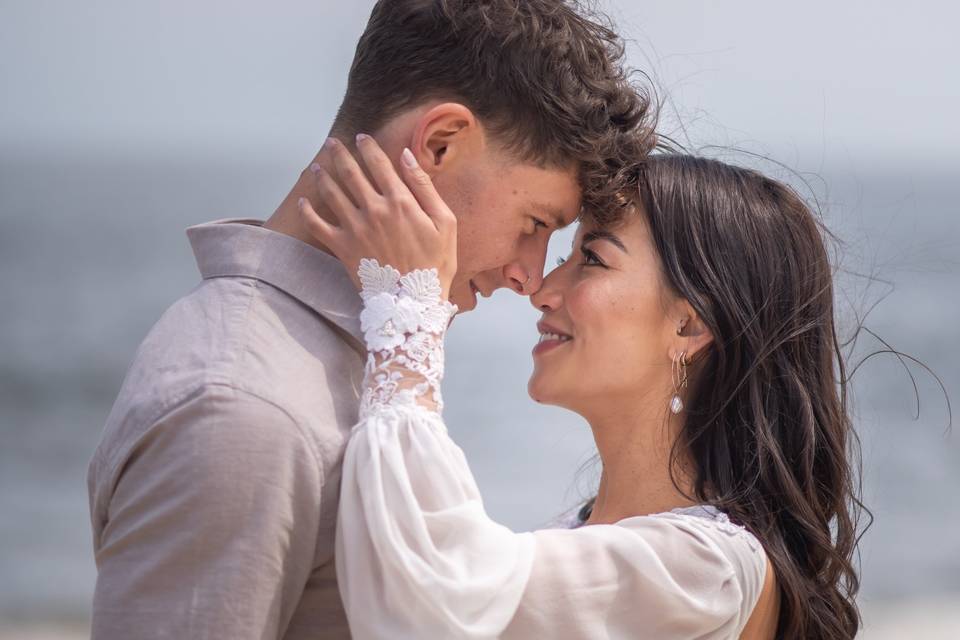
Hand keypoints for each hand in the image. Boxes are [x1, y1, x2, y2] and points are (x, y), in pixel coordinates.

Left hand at [298, 135, 457, 300]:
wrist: (413, 301)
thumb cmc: (434, 264)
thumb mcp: (444, 222)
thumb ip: (424, 187)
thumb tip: (407, 157)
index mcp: (399, 201)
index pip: (378, 163)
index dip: (367, 146)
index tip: (361, 137)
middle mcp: (373, 209)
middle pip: (350, 172)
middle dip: (339, 153)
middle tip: (332, 143)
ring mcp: (355, 228)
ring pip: (331, 193)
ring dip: (322, 176)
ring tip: (317, 166)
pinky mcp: (342, 247)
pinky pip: (317, 225)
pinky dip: (308, 212)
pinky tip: (303, 203)